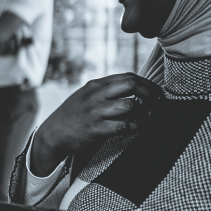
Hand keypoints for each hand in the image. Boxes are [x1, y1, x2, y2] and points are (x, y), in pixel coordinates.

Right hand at [31, 72, 162, 176]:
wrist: (53, 133)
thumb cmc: (74, 115)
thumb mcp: (86, 95)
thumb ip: (105, 90)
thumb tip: (132, 88)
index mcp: (95, 85)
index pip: (127, 77)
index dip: (146, 83)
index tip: (156, 92)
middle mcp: (96, 95)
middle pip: (131, 85)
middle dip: (149, 92)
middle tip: (157, 101)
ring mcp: (96, 111)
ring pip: (129, 105)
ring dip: (142, 112)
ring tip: (144, 117)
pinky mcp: (96, 129)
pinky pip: (123, 126)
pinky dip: (134, 127)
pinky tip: (135, 128)